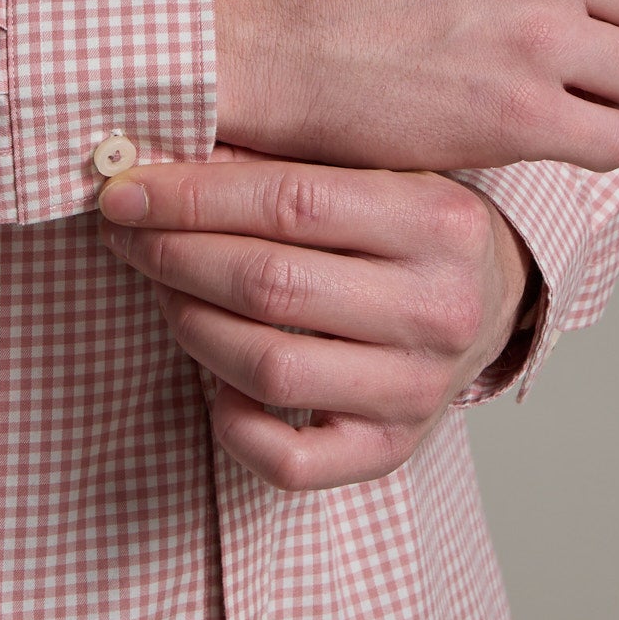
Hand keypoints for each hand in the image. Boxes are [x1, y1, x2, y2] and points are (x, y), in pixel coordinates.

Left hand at [98, 146, 538, 492]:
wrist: (494, 301)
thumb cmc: (411, 226)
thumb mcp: (375, 170)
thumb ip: (283, 162)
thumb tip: (164, 159)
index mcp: (440, 220)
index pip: (291, 201)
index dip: (191, 197)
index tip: (124, 192)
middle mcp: (438, 309)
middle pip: (271, 285)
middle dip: (174, 256)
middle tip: (125, 236)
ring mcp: (418, 389)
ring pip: (269, 368)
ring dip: (191, 325)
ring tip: (164, 292)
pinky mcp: (393, 451)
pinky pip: (290, 460)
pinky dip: (233, 424)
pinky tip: (216, 382)